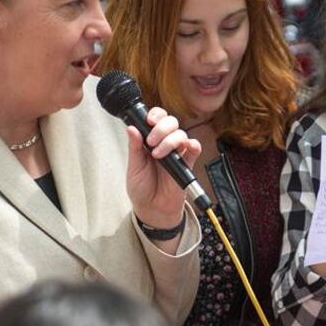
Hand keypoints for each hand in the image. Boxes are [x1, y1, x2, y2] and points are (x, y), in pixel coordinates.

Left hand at [125, 107, 200, 230]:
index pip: (156, 119)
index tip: (149, 121)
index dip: (155, 115)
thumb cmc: (142, 189)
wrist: (152, 210)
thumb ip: (134, 147)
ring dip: (170, 140)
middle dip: (161, 128)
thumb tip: (131, 128)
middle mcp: (164, 144)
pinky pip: (194, 149)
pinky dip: (192, 145)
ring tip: (158, 155)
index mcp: (149, 141)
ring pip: (181, 134)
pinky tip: (185, 149)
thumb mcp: (133, 167)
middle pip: (171, 122)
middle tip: (151, 141)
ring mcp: (177, 153)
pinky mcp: (187, 164)